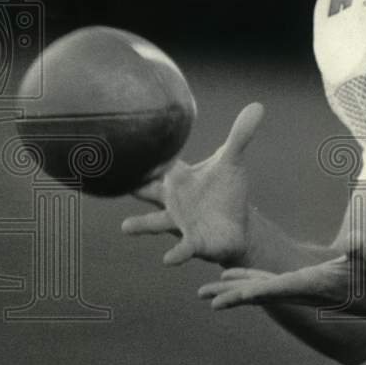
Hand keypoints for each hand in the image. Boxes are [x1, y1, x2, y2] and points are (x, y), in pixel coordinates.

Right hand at [121, 102, 263, 265]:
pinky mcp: (193, 243)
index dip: (143, 155)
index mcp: (178, 179)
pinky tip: (168, 259)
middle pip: (147, 191)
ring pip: (155, 223)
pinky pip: (182, 248)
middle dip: (132, 186)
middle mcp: (172, 201)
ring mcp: (179, 223)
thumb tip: (257, 106)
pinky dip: (175, 253)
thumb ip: (240, 135)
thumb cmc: (226, 191)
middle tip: (108, 181)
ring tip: (126, 227)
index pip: (157, 163)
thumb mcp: (232, 162)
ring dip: (141, 226)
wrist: (237, 226)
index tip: (122, 146)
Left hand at [197, 246, 365, 317]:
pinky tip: (237, 274)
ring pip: (260, 287)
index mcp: (308, 285)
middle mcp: (299, 290)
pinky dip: (251, 278)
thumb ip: (361, 252)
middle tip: (201, 295)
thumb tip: (355, 240)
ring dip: (235, 286)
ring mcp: (299, 289)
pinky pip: (270, 282)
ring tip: (208, 289)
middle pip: (257, 292)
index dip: (243, 293)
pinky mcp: (303, 283)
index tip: (218, 301)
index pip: (270, 290)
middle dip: (229, 293)